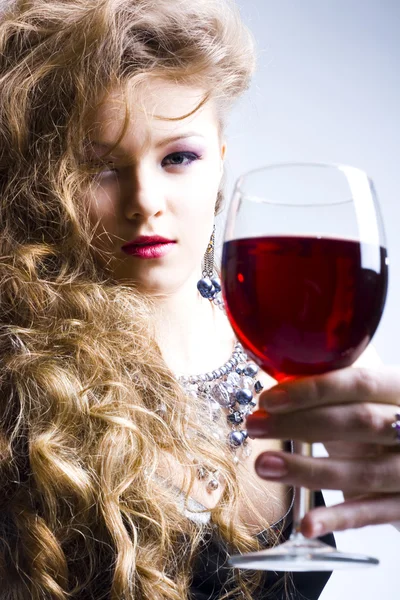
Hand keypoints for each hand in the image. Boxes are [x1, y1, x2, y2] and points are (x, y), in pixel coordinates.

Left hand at [246, 367, 399, 537]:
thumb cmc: (377, 423)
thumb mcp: (362, 400)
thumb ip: (329, 392)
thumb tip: (274, 386)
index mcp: (398, 389)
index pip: (359, 382)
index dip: (312, 390)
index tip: (269, 399)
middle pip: (358, 422)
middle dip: (301, 423)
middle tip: (254, 425)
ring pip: (362, 471)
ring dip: (307, 469)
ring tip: (263, 465)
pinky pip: (372, 514)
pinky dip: (337, 519)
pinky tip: (306, 523)